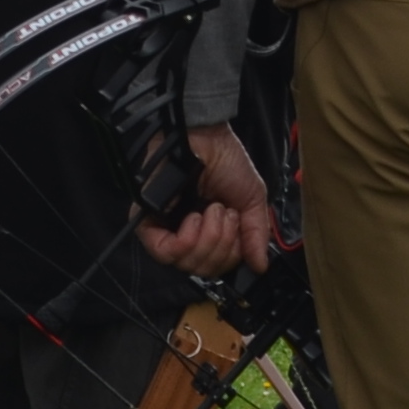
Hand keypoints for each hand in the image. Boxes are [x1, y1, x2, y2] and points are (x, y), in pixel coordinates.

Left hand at [140, 120, 274, 277]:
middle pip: (202, 269)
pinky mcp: (148, 222)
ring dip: (208, 239)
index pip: (217, 267)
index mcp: (210, 231)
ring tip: (212, 209)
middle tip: (224, 212)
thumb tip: (260, 266)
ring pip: (185, 264)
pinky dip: (186, 241)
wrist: (207, 138)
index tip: (237, 225)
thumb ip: (256, 234)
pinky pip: (165, 252)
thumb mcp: (252, 199)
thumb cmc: (226, 160)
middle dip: (222, 245)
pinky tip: (195, 218)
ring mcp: (167, 229)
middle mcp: (187, 233)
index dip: (231, 255)